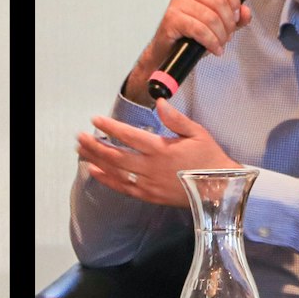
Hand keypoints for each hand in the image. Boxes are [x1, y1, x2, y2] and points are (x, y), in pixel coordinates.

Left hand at [76, 98, 239, 208]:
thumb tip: (160, 102)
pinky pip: (122, 187)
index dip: (110, 127)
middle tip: (80, 137)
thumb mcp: (197, 133)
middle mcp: (151, 167)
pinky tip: (94, 171)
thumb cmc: (209, 159)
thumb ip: (176, 119)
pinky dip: (106, 179)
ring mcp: (148, 183)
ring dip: (96, 160)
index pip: (130, 136)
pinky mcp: (149, 196)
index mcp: (162, 149)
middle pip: (116, 155)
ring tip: (81, 150)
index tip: (95, 120)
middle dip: (95, 145)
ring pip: (115, 171)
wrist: (218, 189)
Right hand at [146, 0, 253, 70]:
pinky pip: (199, 30)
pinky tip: (214, 49)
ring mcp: (177, 3)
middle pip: (219, 2)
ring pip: (211, 17)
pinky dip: (211, 42)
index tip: (236, 17)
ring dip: (220, 35)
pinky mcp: (171, 19)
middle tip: (227, 36)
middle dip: (228, 23)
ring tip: (220, 44)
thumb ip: (234, 17)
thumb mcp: (217, 24)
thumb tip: (246, 13)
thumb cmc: (189, 35)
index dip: (235, 2)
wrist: (167, 52)